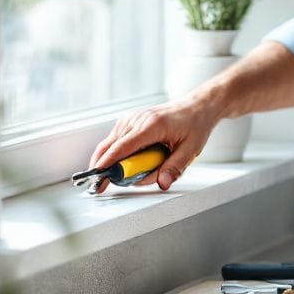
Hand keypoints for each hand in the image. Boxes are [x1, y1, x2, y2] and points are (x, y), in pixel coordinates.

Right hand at [87, 94, 217, 192]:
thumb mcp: (191, 149)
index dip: (107, 163)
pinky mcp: (129, 121)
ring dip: (116, 162)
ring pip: (110, 145)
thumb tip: (162, 183)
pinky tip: (133, 161)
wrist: (196, 107)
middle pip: (110, 147)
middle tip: (104, 186)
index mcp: (151, 125)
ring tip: (136, 171)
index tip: (97, 176)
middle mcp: (137, 119)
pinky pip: (116, 141)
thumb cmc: (194, 124)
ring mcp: (131, 119)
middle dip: (106, 168)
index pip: (122, 147)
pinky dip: (118, 154)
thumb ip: (175, 168)